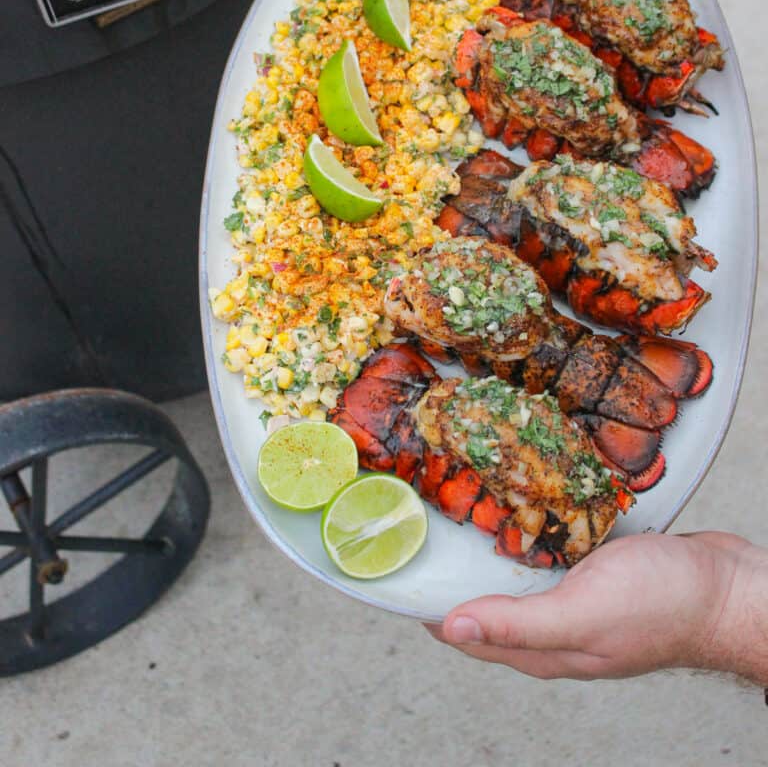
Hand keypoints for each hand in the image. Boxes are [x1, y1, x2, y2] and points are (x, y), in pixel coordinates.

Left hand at [427, 532, 767, 683]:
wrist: (728, 589)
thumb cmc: (662, 605)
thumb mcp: (582, 613)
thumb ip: (517, 624)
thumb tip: (450, 630)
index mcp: (542, 648)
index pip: (464, 629)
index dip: (426, 600)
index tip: (396, 560)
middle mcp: (553, 626)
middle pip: (485, 598)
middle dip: (451, 565)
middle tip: (423, 513)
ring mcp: (577, 598)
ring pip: (518, 572)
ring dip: (490, 542)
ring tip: (459, 497)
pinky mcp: (597, 571)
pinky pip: (551, 551)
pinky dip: (530, 528)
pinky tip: (523, 499)